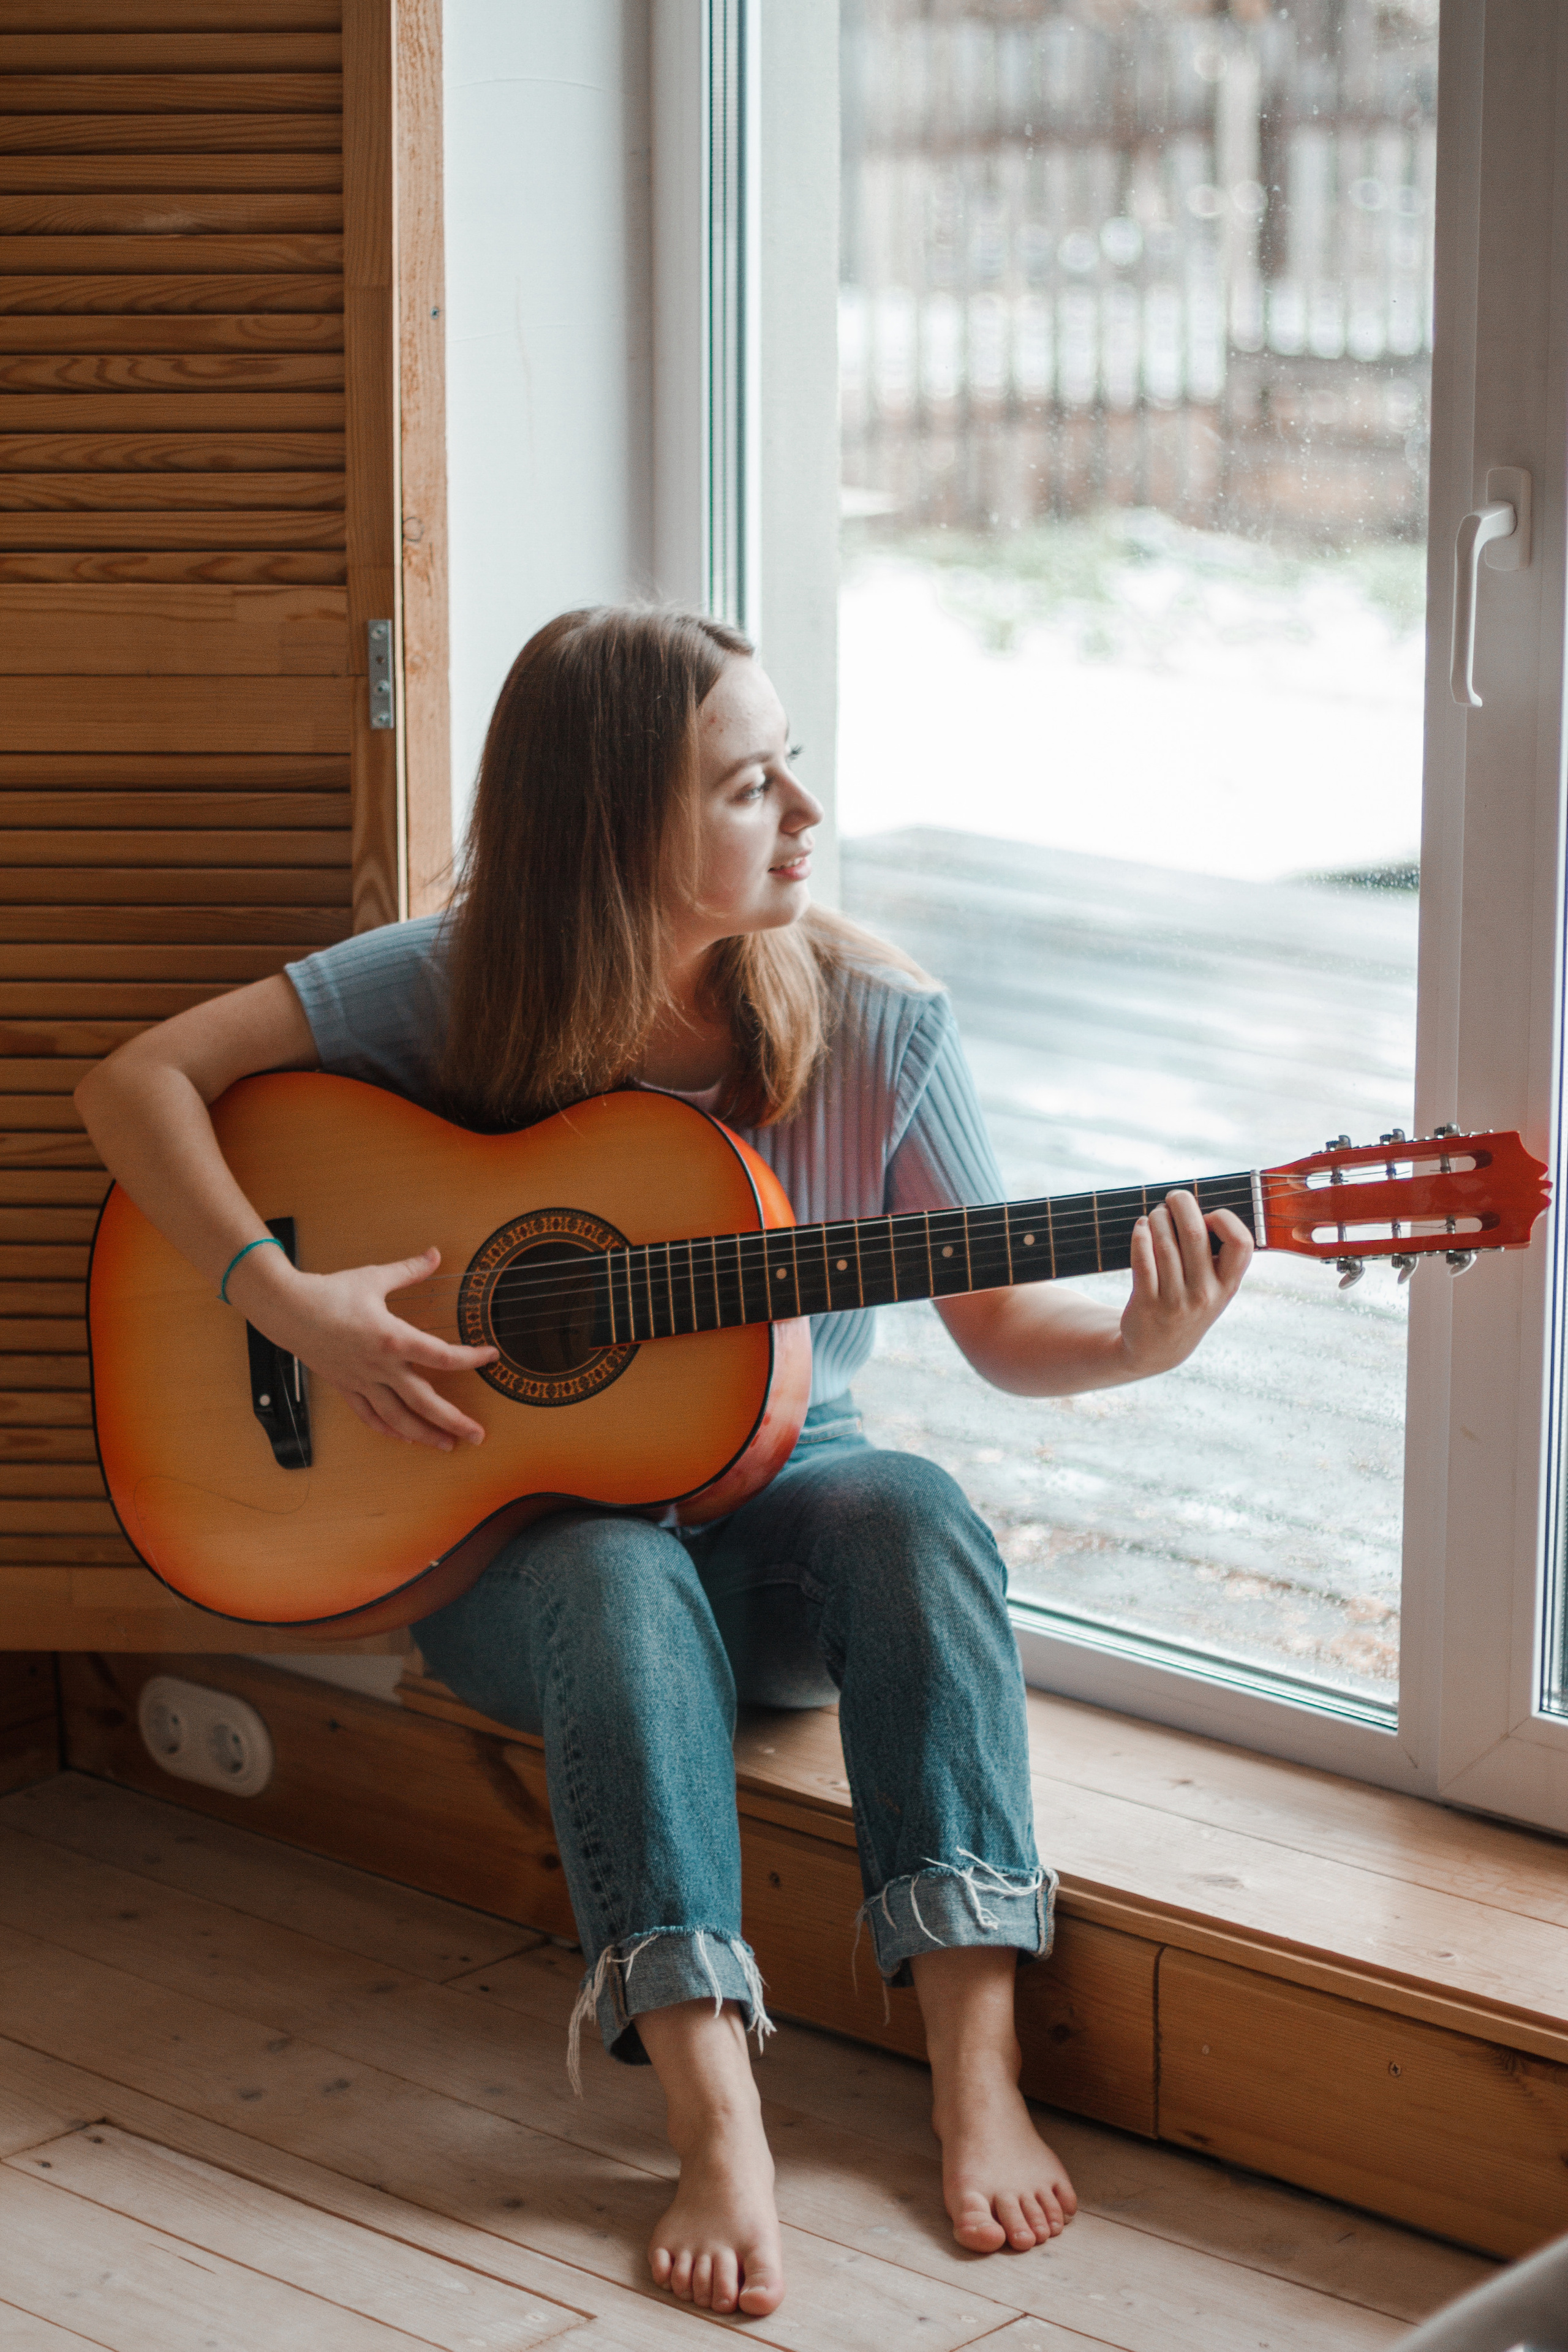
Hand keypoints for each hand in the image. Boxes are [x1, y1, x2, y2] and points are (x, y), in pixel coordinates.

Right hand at [229, 1243, 498, 1450]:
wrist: (286, 1310)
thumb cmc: (329, 1292)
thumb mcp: (374, 1278)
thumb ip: (410, 1270)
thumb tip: (435, 1254)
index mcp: (393, 1338)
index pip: (442, 1356)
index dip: (471, 1358)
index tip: (491, 1357)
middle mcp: (380, 1366)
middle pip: (425, 1400)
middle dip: (454, 1420)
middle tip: (478, 1435)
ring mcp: (362, 1381)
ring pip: (398, 1417)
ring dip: (425, 1434)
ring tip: (447, 1446)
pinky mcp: (346, 1387)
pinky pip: (370, 1416)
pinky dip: (389, 1429)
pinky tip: (405, 1438)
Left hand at [1118, 1192, 1251, 1377]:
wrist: (1157, 1349)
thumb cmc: (1189, 1303)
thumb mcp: (1215, 1288)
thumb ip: (1216, 1256)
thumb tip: (1196, 1208)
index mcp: (1228, 1286)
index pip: (1241, 1243)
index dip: (1225, 1220)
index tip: (1208, 1217)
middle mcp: (1205, 1294)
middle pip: (1195, 1234)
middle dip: (1182, 1206)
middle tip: (1174, 1197)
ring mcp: (1175, 1301)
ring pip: (1165, 1244)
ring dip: (1157, 1219)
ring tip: (1155, 1215)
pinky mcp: (1146, 1303)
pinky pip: (1142, 1259)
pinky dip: (1140, 1236)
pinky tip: (1141, 1227)